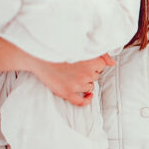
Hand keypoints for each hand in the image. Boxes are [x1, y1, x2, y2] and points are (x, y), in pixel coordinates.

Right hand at [0, 38, 114, 105]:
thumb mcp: (82, 47)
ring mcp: (77, 84)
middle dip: (89, 72)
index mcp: (91, 60)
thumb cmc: (59, 49)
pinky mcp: (66, 93)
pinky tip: (88, 96)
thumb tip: (113, 63)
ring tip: (72, 75)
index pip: (102, 66)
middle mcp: (86, 73)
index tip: (84, 61)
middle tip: (76, 66)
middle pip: (95, 76)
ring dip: (85, 83)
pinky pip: (81, 102)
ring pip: (90, 86)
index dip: (94, 64)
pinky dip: (86, 100)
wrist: (36, 55)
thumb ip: (101, 54)